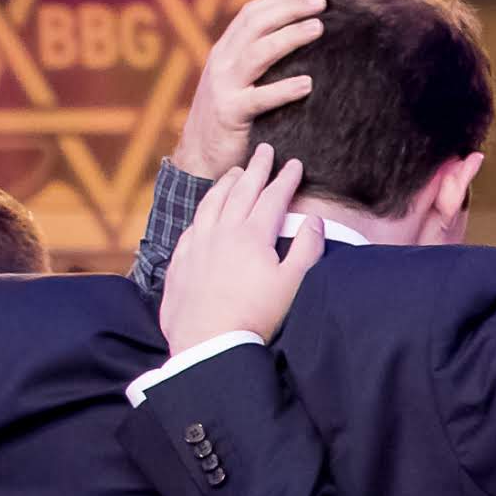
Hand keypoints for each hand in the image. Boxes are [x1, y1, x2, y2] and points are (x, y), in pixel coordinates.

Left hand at [156, 148, 327, 355]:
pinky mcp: (181, 260)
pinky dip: (204, 209)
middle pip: (241, 191)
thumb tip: (314, 221)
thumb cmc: (256, 318)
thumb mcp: (292, 285)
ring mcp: (198, 244)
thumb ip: (306, 249)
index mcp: (252, 235)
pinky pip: (193, 224)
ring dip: (226, 183)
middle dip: (256, 169)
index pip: (273, 197)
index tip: (295, 163)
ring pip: (212, 202)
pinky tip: (206, 210)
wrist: (208, 343)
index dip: (286, 179)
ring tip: (235, 172)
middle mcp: (223, 231)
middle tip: (265, 151)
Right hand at [175, 0, 326, 178]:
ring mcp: (223, 87)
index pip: (250, 14)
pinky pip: (259, 99)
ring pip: (258, 53)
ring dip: (290, 37)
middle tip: (321, 4)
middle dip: (289, 10)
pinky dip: (284, 89)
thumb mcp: (238, 83)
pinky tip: (308, 84)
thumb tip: (292, 40)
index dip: (278, 0)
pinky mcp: (230, 114)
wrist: (199, 159)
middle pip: (255, 24)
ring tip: (318, 28)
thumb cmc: (229, 121)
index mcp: (224, 52)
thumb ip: (256, 62)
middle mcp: (221, 63)